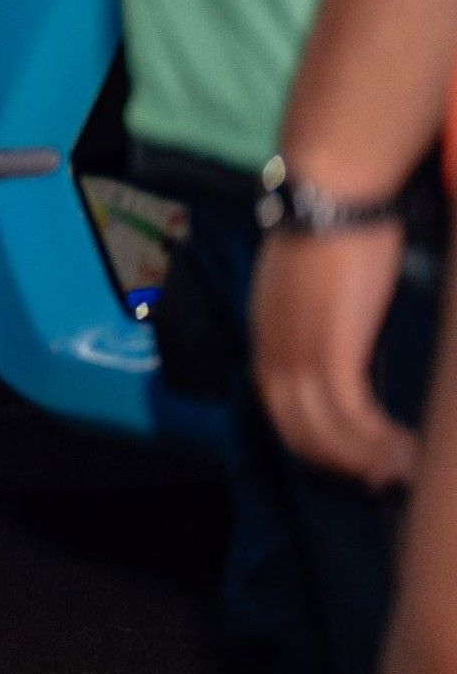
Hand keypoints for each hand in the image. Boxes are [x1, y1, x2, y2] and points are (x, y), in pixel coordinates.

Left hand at [253, 218, 418, 488]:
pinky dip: (376, 440)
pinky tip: (407, 448)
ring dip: (366, 458)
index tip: (350, 457)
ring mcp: (298, 353)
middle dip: (339, 460)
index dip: (313, 438)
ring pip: (326, 430)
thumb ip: (319, 318)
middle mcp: (272, 350)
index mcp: (266, 333)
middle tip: (383, 477)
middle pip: (297, 428)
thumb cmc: (333, 227)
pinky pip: (351, 415)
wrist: (331, 197)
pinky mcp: (330, 352)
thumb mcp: (312, 283)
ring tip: (405, 468)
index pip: (279, 405)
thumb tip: (348, 343)